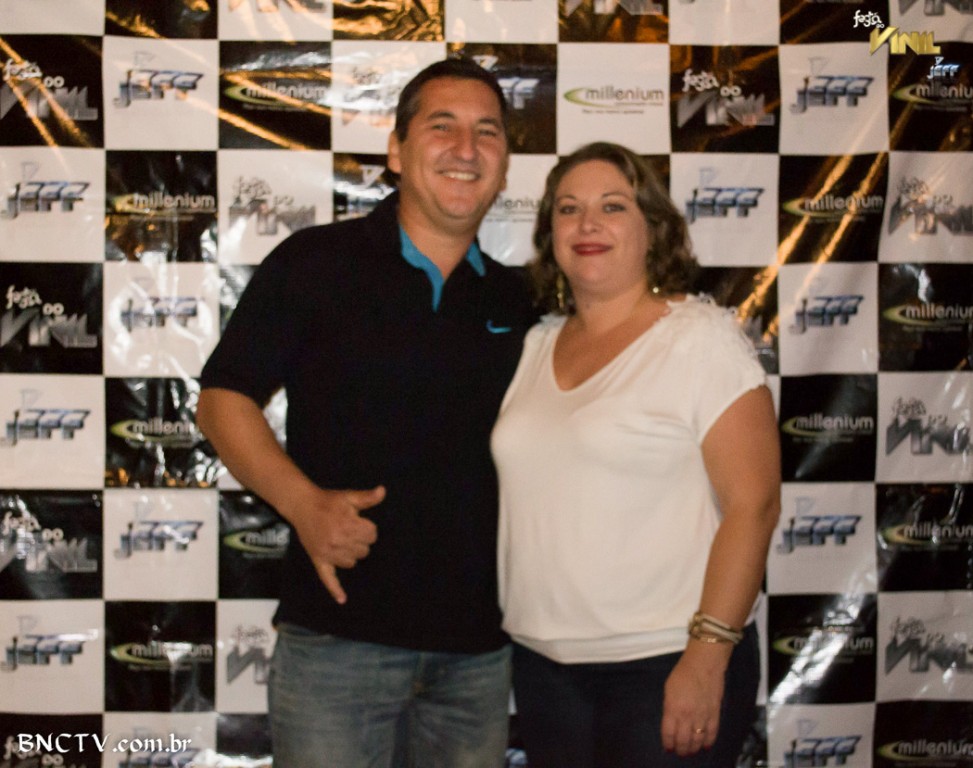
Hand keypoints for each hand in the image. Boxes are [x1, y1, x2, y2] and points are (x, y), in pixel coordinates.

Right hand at [286, 485, 385, 604]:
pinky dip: (335, 589)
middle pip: (364, 550)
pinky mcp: (319, 560)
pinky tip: (342, 599)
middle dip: (360, 539)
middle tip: (350, 529)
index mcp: (347, 525)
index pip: (371, 535)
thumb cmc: (328, 501)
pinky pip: (328, 578)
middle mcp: (338, 541)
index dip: (368, 527)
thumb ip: (367, 498)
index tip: (359, 521)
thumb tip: (383, 491)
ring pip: (352, 562)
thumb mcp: (349, 497)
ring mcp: (328, 553)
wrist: (302, 506)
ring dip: (352, 553)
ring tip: (343, 540)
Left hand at [660, 650, 725, 756]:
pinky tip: (705, 746)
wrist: (704, 663)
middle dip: (681, 750)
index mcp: (673, 709)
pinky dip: (708, 741)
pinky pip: (712, 733)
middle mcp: (687, 716)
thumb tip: (672, 722)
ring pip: (698, 740)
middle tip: (680, 753)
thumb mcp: (668, 689)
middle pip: (684, 741)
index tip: (668, 748)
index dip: (668, 743)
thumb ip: (669, 708)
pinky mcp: (715, 714)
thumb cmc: (683, 673)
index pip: (669, 733)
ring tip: (690, 752)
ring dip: (693, 748)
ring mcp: (703, 716)